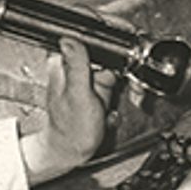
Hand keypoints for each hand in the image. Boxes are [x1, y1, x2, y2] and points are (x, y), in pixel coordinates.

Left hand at [21, 38, 111, 184]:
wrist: (71, 151)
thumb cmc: (70, 128)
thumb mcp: (76, 95)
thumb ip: (76, 65)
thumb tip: (70, 39)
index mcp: (64, 63)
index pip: (93, 43)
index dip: (113, 49)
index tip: (126, 59)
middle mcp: (75, 67)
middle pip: (109, 56)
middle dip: (120, 73)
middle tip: (116, 93)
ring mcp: (87, 78)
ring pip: (116, 70)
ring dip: (122, 87)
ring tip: (110, 106)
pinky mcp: (96, 89)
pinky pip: (115, 86)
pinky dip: (118, 97)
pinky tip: (109, 109)